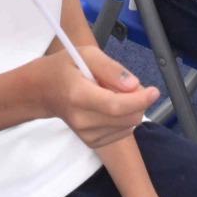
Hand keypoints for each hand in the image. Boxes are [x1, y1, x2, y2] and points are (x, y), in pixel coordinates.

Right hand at [37, 48, 156, 148]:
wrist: (42, 91)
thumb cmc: (64, 68)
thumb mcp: (86, 54)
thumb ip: (111, 68)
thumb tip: (134, 86)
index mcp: (78, 95)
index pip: (115, 105)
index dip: (139, 100)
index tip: (154, 91)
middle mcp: (82, 120)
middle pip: (126, 118)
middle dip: (138, 101)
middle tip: (128, 84)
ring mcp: (86, 135)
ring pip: (128, 126)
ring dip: (131, 109)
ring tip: (112, 93)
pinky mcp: (92, 142)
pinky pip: (122, 132)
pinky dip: (124, 119)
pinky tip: (110, 106)